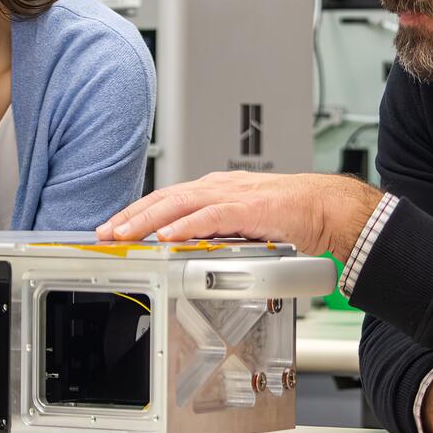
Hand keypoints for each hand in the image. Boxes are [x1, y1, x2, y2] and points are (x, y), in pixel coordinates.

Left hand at [95, 171, 381, 259]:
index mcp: (215, 189)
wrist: (326, 207)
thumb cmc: (290, 214)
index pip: (167, 198)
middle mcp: (218, 187)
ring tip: (125, 234)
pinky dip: (186, 226)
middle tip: (106, 231)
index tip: (114, 226)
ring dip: (149, 219)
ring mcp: (232, 196)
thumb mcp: (241, 220)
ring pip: (180, 204)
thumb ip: (215, 228)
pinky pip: (210, 217)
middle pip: (165, 198)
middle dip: (132, 215)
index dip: (138, 211)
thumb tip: (188, 245)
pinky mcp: (248, 208)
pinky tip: (167, 236)